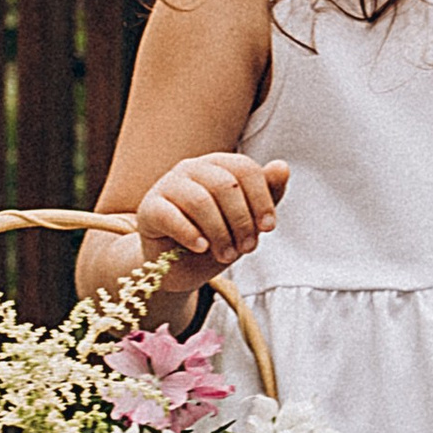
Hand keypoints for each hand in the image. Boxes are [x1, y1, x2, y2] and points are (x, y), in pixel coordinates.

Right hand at [131, 150, 290, 300]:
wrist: (180, 267)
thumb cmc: (216, 237)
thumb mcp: (247, 220)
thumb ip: (267, 194)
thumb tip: (282, 167)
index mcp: (219, 165)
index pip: (245, 169)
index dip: (262, 199)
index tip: (268, 228)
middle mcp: (192, 168)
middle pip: (225, 185)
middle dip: (242, 221)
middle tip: (246, 249)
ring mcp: (168, 185)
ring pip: (200, 201)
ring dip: (220, 233)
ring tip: (226, 255)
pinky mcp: (149, 208)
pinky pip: (171, 216)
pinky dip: (191, 235)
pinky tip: (201, 248)